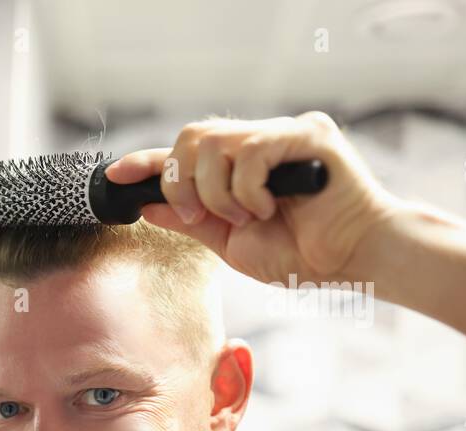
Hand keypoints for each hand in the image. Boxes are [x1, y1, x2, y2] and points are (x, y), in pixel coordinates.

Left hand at [106, 111, 399, 285]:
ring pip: (216, 142)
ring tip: (247, 217)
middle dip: (181, 182)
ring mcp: (284, 133)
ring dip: (216, 192)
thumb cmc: (301, 253)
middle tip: (196, 216)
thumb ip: (192, 221)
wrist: (352, 262)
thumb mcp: (231, 242)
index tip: (113, 175)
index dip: (147, 161)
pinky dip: (247, 189)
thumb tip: (148, 206)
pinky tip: (269, 207)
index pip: (185, 152)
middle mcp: (261, 141)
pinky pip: (251, 151)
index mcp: (242, 165)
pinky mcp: (308, 135)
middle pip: (192, 136)